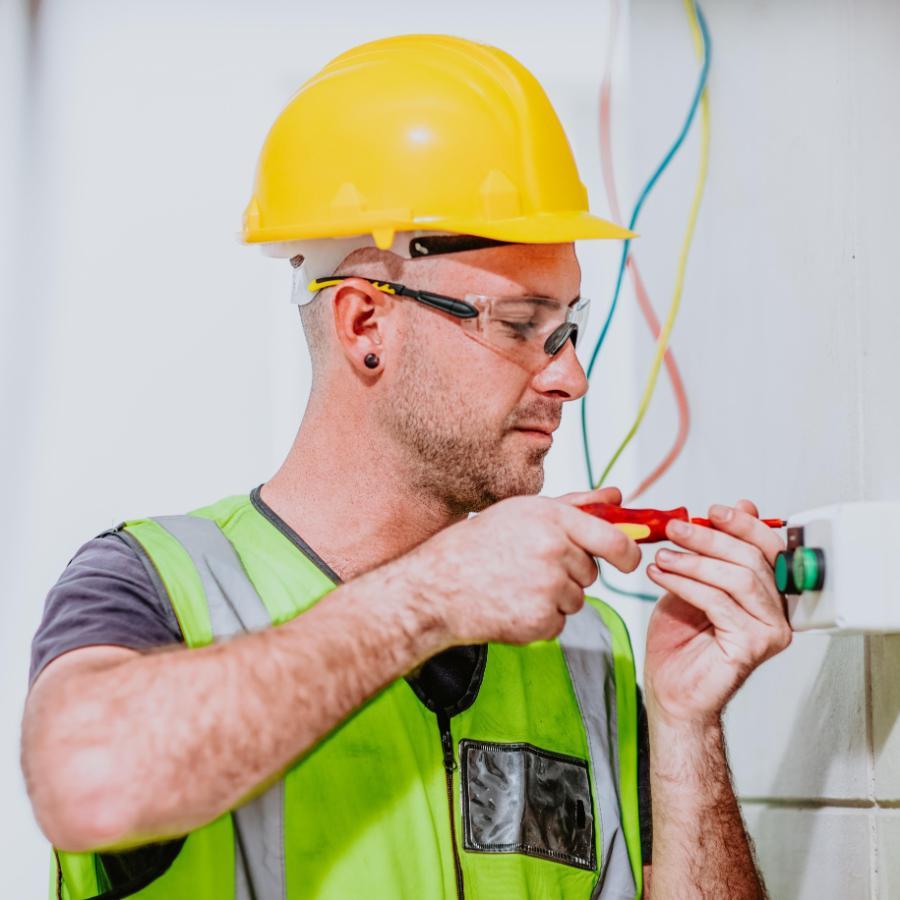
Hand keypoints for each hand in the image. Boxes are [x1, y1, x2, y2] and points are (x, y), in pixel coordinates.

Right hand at [402, 486, 640, 646]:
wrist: (437, 586)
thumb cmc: (477, 546)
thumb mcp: (523, 512)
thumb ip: (576, 504)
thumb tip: (616, 497)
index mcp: (552, 519)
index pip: (614, 540)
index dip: (628, 554)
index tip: (628, 561)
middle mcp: (554, 550)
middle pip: (591, 572)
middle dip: (570, 573)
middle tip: (529, 567)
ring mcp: (548, 587)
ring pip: (576, 599)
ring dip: (554, 597)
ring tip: (515, 584)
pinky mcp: (540, 620)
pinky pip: (560, 622)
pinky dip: (541, 619)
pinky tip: (511, 604)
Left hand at [644, 499, 791, 726]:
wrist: (670, 690)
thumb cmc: (681, 641)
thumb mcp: (692, 582)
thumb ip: (712, 551)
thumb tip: (736, 508)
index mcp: (768, 593)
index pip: (768, 548)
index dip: (742, 525)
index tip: (710, 511)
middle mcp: (777, 612)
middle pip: (752, 559)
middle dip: (709, 539)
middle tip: (675, 529)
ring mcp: (769, 630)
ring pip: (738, 578)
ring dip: (694, 561)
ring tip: (662, 556)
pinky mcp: (752, 645)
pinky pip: (719, 602)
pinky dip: (686, 584)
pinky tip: (661, 576)